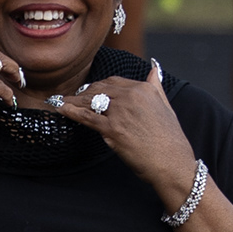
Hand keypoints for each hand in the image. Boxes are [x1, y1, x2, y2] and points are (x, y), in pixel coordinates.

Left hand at [72, 56, 204, 207]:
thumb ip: (156, 86)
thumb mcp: (166, 106)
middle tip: (73, 98)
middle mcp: (131, 97)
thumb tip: (153, 68)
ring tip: (61, 101)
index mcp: (144, 89)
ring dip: (73, 101)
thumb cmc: (169, 139)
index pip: (113, 82)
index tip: (89, 91)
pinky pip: (86, 117)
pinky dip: (70, 112)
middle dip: (84, 93)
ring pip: (90, 101)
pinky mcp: (112, 129)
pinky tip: (60, 108)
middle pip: (99, 89)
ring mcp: (120, 112)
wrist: (172, 163)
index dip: (98, 86)